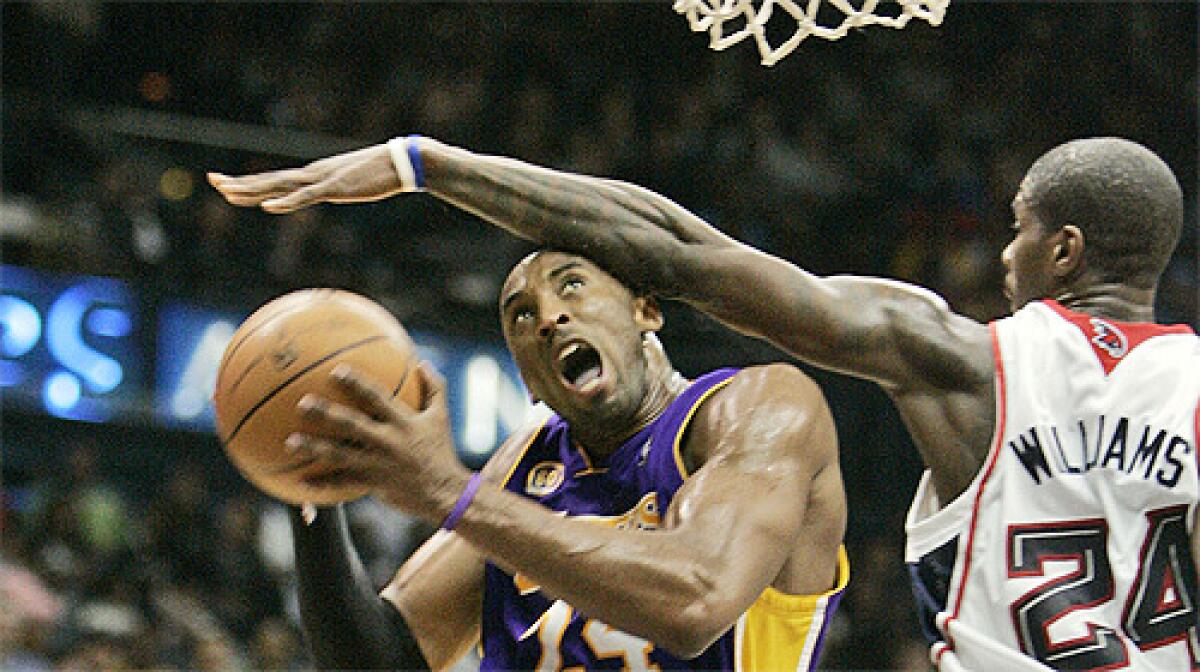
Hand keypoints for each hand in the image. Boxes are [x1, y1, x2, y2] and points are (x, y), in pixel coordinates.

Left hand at [207, 144, 403, 212]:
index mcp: (312, 175)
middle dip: (239, 182)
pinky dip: (285, 202)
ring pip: (279, 187)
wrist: (399, 161)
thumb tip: (330, 191)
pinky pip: (305, 198)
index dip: (248, 182)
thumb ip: (336, 187)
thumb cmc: (379, 173)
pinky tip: (268, 206)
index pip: (273, 180)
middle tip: (211, 180)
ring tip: (228, 193)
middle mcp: (310, 175)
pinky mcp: (334, 188)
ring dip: (253, 190)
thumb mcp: (351, 184)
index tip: (224, 183)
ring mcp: (320, 180)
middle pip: (268, 180)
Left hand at [286, 362, 469, 520]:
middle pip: (351, 424)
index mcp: (403, 422)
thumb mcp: (442, 416)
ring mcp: (377, 463)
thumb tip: (422, 362)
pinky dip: (321, 483)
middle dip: (326, 413)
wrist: (445, 492)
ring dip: (313, 448)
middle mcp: (387, 441)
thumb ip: (434, 387)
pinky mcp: (372, 483)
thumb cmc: (442, 450)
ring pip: (340, 455)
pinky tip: (299, 482)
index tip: (337, 371)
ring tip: (290, 442)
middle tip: (302, 403)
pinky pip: (342, 483)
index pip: (377, 397)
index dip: (357, 383)